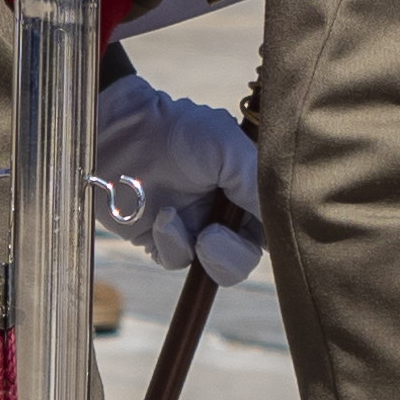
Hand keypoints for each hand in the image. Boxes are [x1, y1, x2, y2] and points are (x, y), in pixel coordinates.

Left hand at [95, 73, 262, 285]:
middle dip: (232, 254)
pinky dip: (171, 245)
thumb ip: (259, 184)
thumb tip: (279, 219)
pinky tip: (162, 218)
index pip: (272, 226)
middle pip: (246, 256)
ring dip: (202, 252)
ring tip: (177, 221)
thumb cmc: (176, 131)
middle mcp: (224, 212)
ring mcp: (195, 228)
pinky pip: (178, 261)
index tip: (254, 232)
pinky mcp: (164, 241)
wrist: (121, 135)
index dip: (271, 237)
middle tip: (212, 236)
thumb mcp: (229, 148)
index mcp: (247, 188)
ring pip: (215, 268)